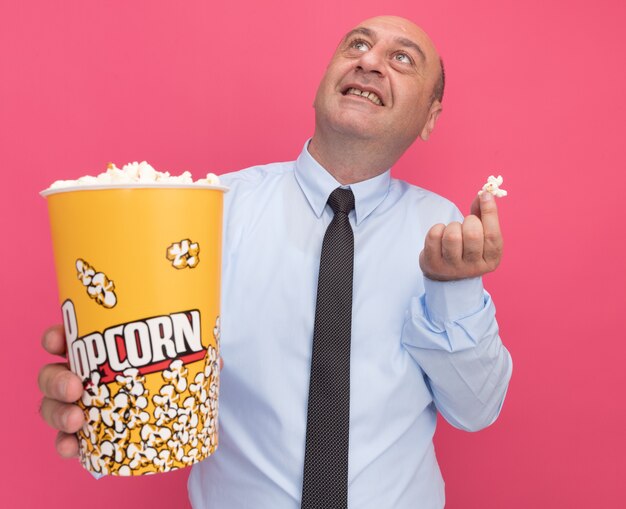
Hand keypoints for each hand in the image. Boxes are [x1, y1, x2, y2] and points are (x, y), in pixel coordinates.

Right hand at [38, 325, 225, 457]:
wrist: (175, 414)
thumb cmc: (171, 373)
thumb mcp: (185, 359)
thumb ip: (198, 357)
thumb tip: (217, 363)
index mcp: (99, 349)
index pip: (66, 338)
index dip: (55, 337)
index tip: (59, 341)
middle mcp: (82, 375)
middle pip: (52, 374)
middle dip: (55, 379)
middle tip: (74, 387)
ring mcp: (79, 405)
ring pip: (51, 406)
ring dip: (57, 412)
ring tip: (77, 419)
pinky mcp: (85, 433)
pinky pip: (66, 439)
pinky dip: (65, 443)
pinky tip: (73, 447)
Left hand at [419, 191, 502, 280]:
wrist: (447, 277)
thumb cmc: (467, 250)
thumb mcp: (481, 236)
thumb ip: (483, 215)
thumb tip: (485, 194)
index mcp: (490, 260)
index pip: (492, 235)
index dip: (490, 212)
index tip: (486, 195)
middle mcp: (473, 267)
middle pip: (472, 234)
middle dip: (469, 221)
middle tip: (466, 224)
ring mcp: (452, 268)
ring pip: (452, 236)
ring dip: (452, 226)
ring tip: (452, 231)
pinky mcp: (433, 264)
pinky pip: (434, 237)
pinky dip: (437, 228)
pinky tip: (440, 235)